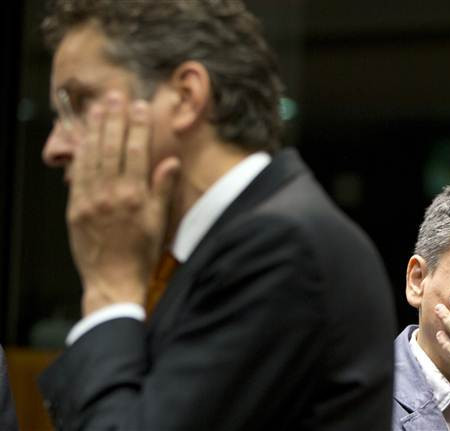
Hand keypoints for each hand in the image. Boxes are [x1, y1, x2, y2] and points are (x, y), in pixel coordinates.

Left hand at [66, 92, 179, 315]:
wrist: (112, 281)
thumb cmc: (141, 253)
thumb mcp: (158, 222)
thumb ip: (162, 189)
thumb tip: (170, 161)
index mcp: (134, 196)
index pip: (135, 151)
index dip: (137, 126)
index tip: (140, 106)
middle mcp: (110, 194)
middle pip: (111, 147)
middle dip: (114, 118)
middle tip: (115, 96)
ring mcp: (89, 200)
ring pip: (92, 155)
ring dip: (95, 129)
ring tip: (98, 107)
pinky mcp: (75, 208)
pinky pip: (78, 173)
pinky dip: (81, 152)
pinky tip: (84, 137)